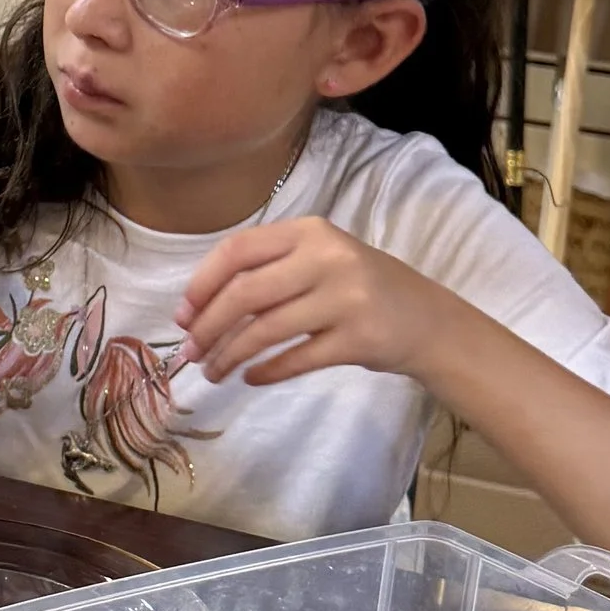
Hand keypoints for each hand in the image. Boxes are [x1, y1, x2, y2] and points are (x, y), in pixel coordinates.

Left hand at [176, 215, 442, 386]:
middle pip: (246, 293)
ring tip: (214, 373)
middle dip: (208, 327)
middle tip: (190, 353)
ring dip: (230, 356)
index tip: (182, 315)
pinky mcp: (358, 339)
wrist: (427, 320)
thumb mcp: (319, 260)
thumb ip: (268, 271)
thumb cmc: (360, 288)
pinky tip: (251, 378)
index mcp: (309, 232)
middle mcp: (327, 258)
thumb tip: (198, 308)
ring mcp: (345, 298)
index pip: (238, 250)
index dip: (202, 284)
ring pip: (265, 330)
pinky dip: (265, 372)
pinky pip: (295, 359)